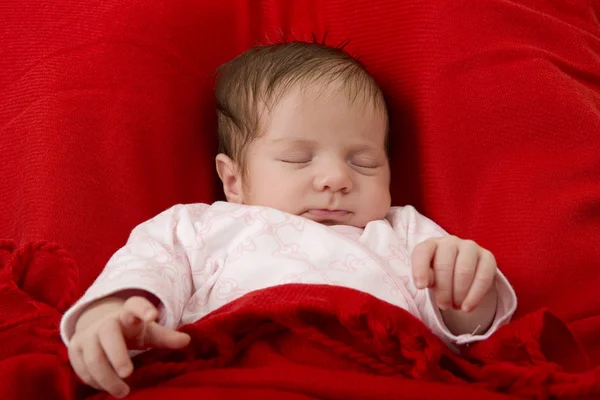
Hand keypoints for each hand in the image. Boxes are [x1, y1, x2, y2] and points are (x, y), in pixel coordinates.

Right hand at [68, 296, 189, 397]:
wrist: (100, 326)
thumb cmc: (132, 331)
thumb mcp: (150, 332)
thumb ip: (166, 337)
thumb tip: (187, 340)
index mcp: (128, 314)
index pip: (135, 305)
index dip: (143, 309)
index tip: (153, 316)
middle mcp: (106, 322)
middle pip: (109, 334)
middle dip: (117, 354)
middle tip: (128, 374)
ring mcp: (88, 334)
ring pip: (93, 356)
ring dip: (106, 377)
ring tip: (123, 392)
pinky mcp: (75, 348)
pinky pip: (81, 368)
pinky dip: (94, 380)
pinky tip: (105, 387)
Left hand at [411, 236, 496, 312]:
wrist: (462, 275)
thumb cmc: (439, 276)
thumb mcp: (428, 277)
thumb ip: (425, 278)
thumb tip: (425, 283)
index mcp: (431, 244)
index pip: (422, 252)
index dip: (420, 270)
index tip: (420, 287)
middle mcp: (450, 242)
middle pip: (444, 266)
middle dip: (443, 290)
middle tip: (443, 306)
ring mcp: (470, 247)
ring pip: (464, 271)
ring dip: (458, 294)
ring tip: (455, 306)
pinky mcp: (488, 257)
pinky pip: (483, 277)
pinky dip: (474, 295)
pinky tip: (467, 307)